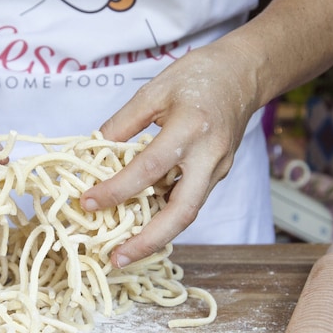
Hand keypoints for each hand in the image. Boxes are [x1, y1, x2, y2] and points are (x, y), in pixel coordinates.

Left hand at [80, 40, 259, 267]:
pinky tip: (143, 225)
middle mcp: (209, 156)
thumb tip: (94, 152)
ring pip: (188, 213)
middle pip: (182, 212)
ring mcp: (218, 168)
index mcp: (191, 128)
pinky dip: (166, 216)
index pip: (149, 168)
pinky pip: (190, 200)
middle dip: (148, 241)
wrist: (244, 73)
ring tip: (126, 251)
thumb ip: (124, 123)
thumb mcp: (155, 90)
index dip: (117, 189)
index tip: (88, 202)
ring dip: (157, 236)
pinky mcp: (218, 173)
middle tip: (116, 258)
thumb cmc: (199, 75)